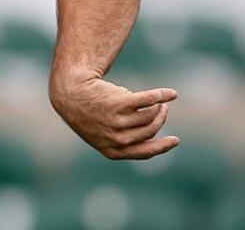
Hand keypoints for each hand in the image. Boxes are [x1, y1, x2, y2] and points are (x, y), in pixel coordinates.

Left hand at [50, 75, 178, 159]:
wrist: (70, 93)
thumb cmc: (88, 113)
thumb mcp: (102, 133)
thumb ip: (124, 138)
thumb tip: (152, 135)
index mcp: (113, 150)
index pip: (145, 152)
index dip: (162, 147)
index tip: (175, 140)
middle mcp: (117, 138)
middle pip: (150, 130)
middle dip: (160, 120)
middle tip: (162, 110)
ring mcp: (118, 121)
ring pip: (150, 116)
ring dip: (159, 107)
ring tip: (158, 101)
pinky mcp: (120, 103)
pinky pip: (149, 100)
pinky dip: (162, 96)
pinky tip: (172, 94)